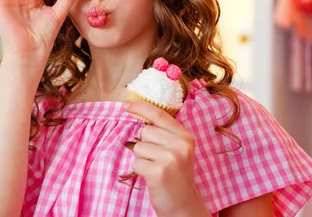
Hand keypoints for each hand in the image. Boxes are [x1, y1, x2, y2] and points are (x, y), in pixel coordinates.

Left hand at [123, 101, 209, 216]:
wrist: (184, 205)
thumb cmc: (176, 175)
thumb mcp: (178, 149)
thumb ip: (163, 132)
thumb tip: (138, 112)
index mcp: (185, 136)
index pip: (159, 114)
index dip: (140, 107)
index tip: (126, 105)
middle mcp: (180, 145)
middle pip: (145, 131)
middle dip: (145, 144)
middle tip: (158, 159)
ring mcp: (170, 158)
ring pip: (138, 147)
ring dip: (142, 158)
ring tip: (156, 168)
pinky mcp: (158, 171)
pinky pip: (135, 162)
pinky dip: (139, 170)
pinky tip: (152, 177)